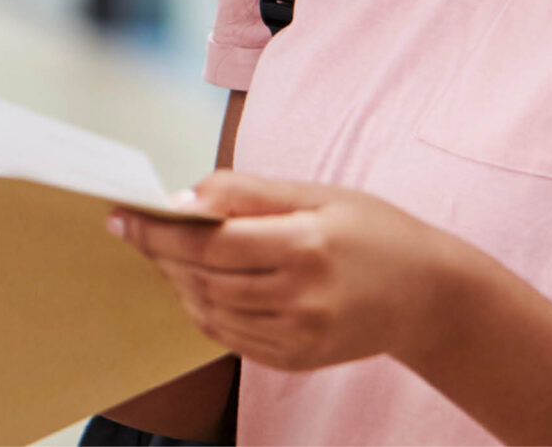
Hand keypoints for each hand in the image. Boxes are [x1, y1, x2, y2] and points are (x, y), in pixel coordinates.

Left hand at [110, 170, 481, 371]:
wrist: (431, 297)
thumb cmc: (373, 232)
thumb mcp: (316, 194)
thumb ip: (246, 192)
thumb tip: (182, 197)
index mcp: (307, 247)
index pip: (210, 245)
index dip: (158, 232)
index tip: (121, 217)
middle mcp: (303, 299)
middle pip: (203, 280)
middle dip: (161, 255)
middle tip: (138, 230)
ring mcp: (299, 336)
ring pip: (209, 311)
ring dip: (177, 282)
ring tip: (168, 255)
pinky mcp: (295, 360)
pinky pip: (229, 337)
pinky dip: (203, 310)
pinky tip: (200, 286)